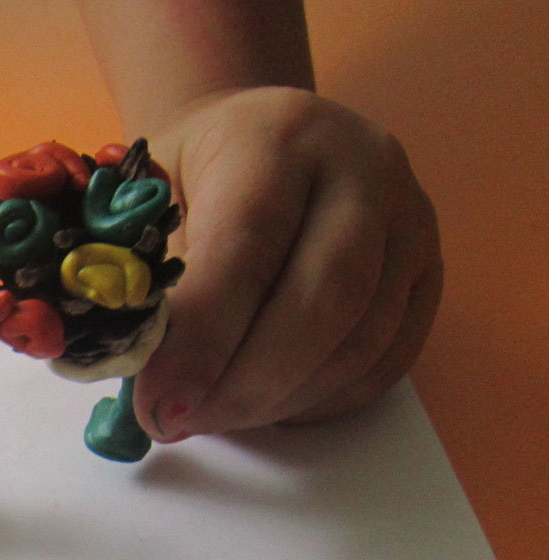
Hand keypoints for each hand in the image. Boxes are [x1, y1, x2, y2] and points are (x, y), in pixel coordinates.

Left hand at [135, 87, 441, 440]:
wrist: (260, 136)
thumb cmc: (192, 177)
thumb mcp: (148, 200)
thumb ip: (147, 276)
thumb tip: (132, 367)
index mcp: (279, 138)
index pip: (248, 246)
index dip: (203, 337)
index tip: (157, 403)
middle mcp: (364, 169)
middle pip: (325, 299)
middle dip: (245, 384)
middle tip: (180, 423)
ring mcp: (409, 220)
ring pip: (362, 340)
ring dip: (279, 401)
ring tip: (211, 418)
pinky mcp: (427, 270)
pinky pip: (388, 360)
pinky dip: (322, 401)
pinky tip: (266, 408)